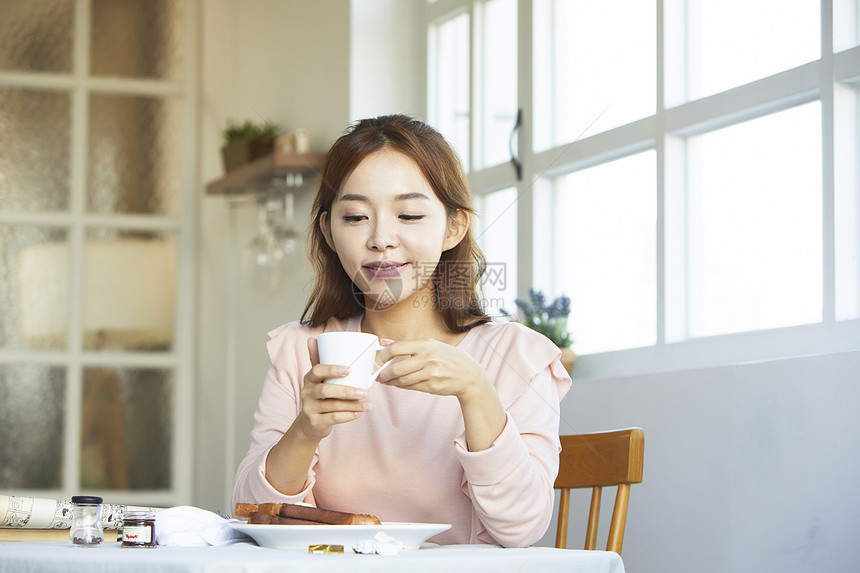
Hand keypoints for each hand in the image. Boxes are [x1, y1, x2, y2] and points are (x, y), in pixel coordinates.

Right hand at [294, 336, 371, 441]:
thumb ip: (317, 359)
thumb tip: (313, 337)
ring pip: (332, 406)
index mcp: (309, 379)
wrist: (310, 423)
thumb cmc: (318, 396)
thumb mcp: (316, 378)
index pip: (317, 370)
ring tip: (367, 404)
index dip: (332, 369)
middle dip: (347, 391)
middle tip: (365, 392)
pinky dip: (348, 416)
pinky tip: (360, 413)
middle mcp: (307, 392)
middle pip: (326, 390)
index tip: (349, 369)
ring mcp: (310, 408)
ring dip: (352, 405)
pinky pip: (333, 419)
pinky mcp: (315, 422)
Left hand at [376, 338, 490, 399]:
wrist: (469, 375)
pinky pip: (410, 387)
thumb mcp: (431, 345)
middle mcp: (428, 357)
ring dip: (391, 382)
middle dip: (383, 373)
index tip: (380, 359)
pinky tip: (398, 384)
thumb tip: (385, 342)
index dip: (384, 355)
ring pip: (402, 380)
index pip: (396, 348)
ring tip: (387, 381)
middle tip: (379, 375)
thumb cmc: (448, 358)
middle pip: (396, 367)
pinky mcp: (432, 386)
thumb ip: (408, 345)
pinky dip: (401, 386)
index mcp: (426, 343)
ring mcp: (430, 373)